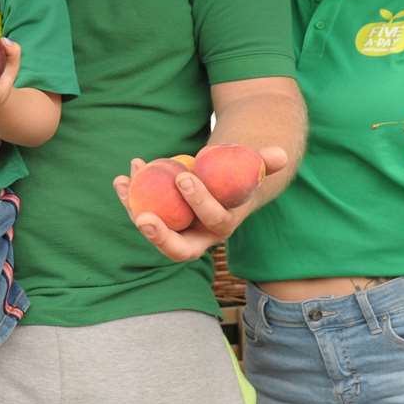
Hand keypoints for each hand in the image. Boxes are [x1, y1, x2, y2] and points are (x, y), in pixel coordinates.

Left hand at [113, 146, 289, 261]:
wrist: (220, 181)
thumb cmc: (238, 172)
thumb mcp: (252, 166)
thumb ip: (264, 162)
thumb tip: (280, 155)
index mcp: (224, 226)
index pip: (214, 221)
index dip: (200, 203)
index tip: (183, 176)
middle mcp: (199, 236)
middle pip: (179, 248)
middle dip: (160, 236)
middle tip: (144, 216)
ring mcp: (177, 231)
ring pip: (154, 229)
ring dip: (134, 208)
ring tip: (124, 182)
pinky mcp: (160, 220)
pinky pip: (143, 211)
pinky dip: (131, 195)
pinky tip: (123, 176)